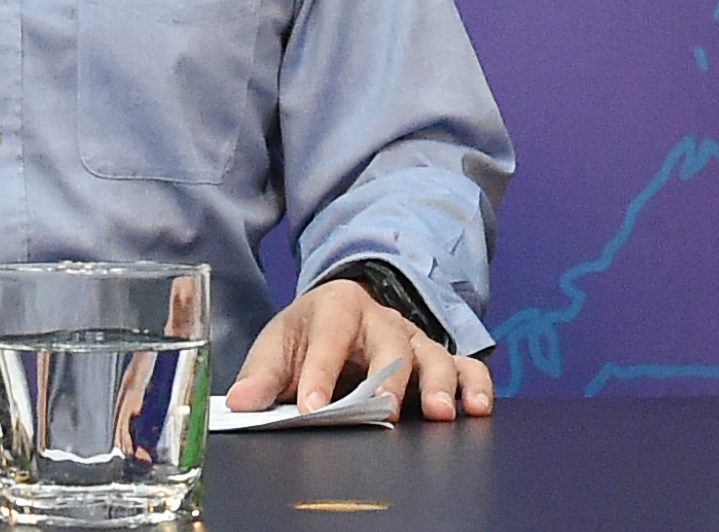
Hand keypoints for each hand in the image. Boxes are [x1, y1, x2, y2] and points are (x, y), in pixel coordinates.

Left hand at [225, 280, 492, 421]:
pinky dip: (476, 386)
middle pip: (390, 342)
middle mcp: (382, 318)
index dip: (319, 373)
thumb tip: (242, 404)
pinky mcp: (441, 358)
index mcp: (336, 305)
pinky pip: (468, 367)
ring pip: (434, 355)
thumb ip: (261, 375)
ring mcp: (415, 338)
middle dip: (387, 377)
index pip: (328, 336)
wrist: (340, 315)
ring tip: (439, 413)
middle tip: (383, 409)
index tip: (311, 408)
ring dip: (439, 384)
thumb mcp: (279, 345)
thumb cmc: (307, 335)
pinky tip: (476, 409)